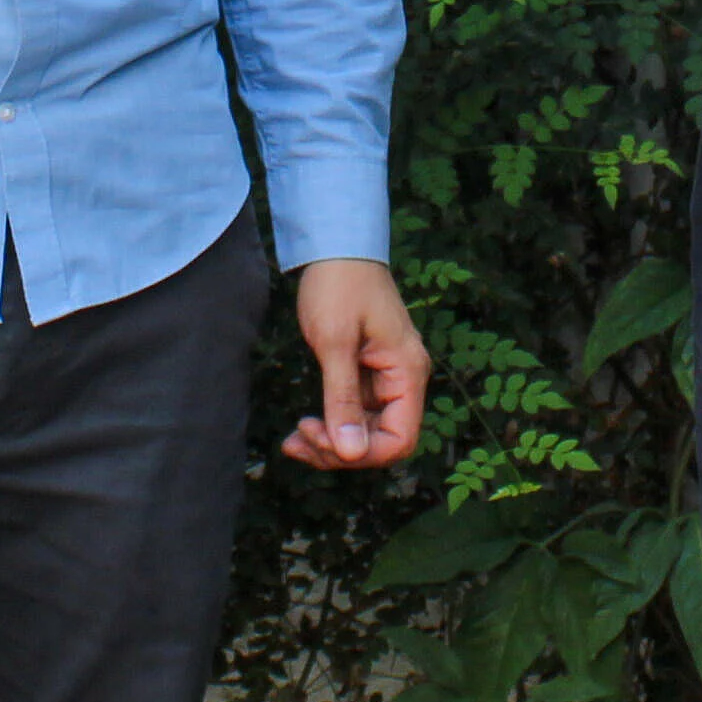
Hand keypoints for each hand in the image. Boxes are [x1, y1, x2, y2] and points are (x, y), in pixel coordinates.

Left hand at [285, 258, 428, 468]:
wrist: (335, 247)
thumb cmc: (339, 285)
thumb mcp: (335, 342)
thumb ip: (342, 399)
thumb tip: (350, 452)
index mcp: (407, 373)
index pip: (400, 439)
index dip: (364, 454)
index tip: (324, 441)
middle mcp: (403, 380)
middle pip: (381, 441)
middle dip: (340, 450)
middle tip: (298, 440)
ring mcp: (385, 378)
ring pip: (364, 431)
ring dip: (331, 443)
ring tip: (294, 440)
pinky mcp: (366, 374)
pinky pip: (352, 414)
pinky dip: (329, 425)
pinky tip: (302, 429)